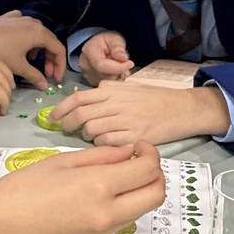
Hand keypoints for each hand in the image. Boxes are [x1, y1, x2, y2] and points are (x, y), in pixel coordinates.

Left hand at [0, 11, 65, 87]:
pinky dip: (27, 38)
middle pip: (49, 41)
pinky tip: (20, 45)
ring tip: (32, 62)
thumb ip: (34, 76)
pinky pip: (25, 27)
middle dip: (50, 59)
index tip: (55, 79)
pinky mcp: (10, 18)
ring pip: (37, 34)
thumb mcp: (18, 66)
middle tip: (46, 74)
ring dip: (39, 49)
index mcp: (39, 33)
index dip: (60, 66)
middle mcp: (34, 22)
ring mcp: (22, 18)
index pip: (59, 49)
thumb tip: (45, 86)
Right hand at [0, 143, 166, 233]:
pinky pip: (124, 221)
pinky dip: (126, 205)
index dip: (150, 153)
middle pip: (156, 194)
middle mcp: (108, 212)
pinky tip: (106, 194)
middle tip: (140, 161)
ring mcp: (104, 231)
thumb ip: (100, 156)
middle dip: (156, 174)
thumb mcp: (62, 162)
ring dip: (143, 190)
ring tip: (122, 176)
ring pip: (143, 209)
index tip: (139, 146)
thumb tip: (128, 152)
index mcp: (98, 185)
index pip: (147, 169)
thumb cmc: (22, 189)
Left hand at [47, 81, 230, 148]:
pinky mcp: (134, 136)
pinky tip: (106, 145)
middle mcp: (116, 104)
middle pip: (81, 115)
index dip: (61, 108)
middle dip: (68, 124)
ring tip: (91, 137)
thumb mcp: (131, 87)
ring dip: (86, 136)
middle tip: (65, 130)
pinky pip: (107, 143)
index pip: (79, 98)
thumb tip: (90, 95)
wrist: (182, 109)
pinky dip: (101, 145)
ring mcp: (125, 120)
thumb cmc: (156, 99)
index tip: (52, 117)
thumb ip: (110, 90)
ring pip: (92, 130)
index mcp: (113, 91)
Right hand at [77, 30, 132, 85]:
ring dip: (118, 76)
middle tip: (127, 64)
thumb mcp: (114, 38)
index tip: (130, 63)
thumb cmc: (107, 40)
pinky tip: (116, 72)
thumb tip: (124, 58)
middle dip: (120, 71)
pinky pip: (107, 85)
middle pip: (106, 75)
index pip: (102, 65)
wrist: (98, 46)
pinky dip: (115, 80)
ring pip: (108, 82)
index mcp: (88, 51)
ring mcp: (87, 75)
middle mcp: (85, 66)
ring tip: (121, 66)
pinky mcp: (92, 82)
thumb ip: (118, 48)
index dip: (118, 67)